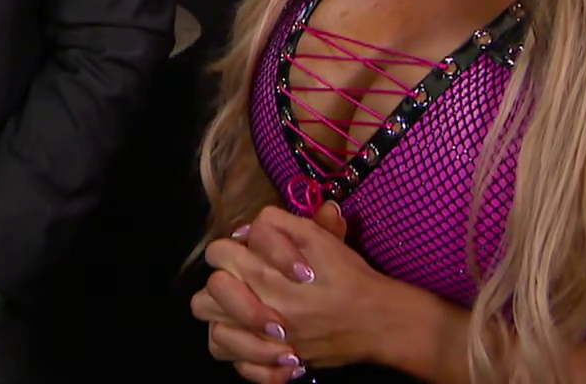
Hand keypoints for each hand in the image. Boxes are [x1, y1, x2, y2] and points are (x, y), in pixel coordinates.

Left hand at [204, 204, 396, 372]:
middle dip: (221, 286)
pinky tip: (255, 344)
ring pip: (215, 332)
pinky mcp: (275, 363)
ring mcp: (263, 338)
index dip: (231, 249)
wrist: (377, 321)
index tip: (250, 254)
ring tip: (242, 315)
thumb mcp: (320, 238)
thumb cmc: (349, 277)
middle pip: (208, 293)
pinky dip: (241, 356)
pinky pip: (236, 363)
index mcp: (262, 271)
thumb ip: (284, 224)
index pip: (218, 253)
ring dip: (224, 321)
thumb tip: (262, 222)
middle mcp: (257, 305)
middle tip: (243, 285)